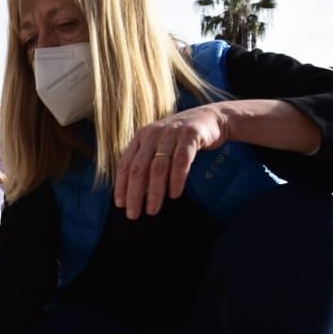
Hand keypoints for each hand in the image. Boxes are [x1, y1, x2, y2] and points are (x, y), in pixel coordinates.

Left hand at [115, 103, 227, 219]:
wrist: (212, 118)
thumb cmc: (181, 139)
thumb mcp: (159, 146)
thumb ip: (146, 163)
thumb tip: (134, 194)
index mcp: (141, 137)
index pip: (125, 164)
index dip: (121, 186)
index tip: (120, 205)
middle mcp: (153, 134)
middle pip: (139, 168)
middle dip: (134, 194)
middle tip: (133, 214)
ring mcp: (171, 133)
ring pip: (158, 167)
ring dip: (154, 192)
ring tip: (152, 210)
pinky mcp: (190, 135)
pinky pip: (181, 161)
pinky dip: (176, 179)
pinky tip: (174, 195)